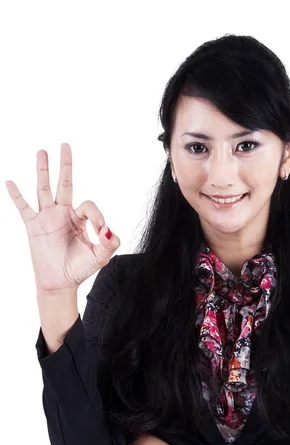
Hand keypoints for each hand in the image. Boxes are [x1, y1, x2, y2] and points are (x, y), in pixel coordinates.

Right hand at [6, 143, 119, 292]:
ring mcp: (47, 218)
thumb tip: (108, 229)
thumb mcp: (100, 257)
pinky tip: (10, 182)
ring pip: (44, 189)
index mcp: (80, 219)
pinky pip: (24, 208)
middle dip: (66, 165)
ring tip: (42, 151)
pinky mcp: (34, 227)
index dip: (96, 215)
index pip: (89, 206)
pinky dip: (16, 195)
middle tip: (65, 145)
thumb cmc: (80, 269)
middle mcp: (64, 214)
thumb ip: (108, 243)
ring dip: (42, 170)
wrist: (60, 284)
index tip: (100, 230)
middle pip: (65, 183)